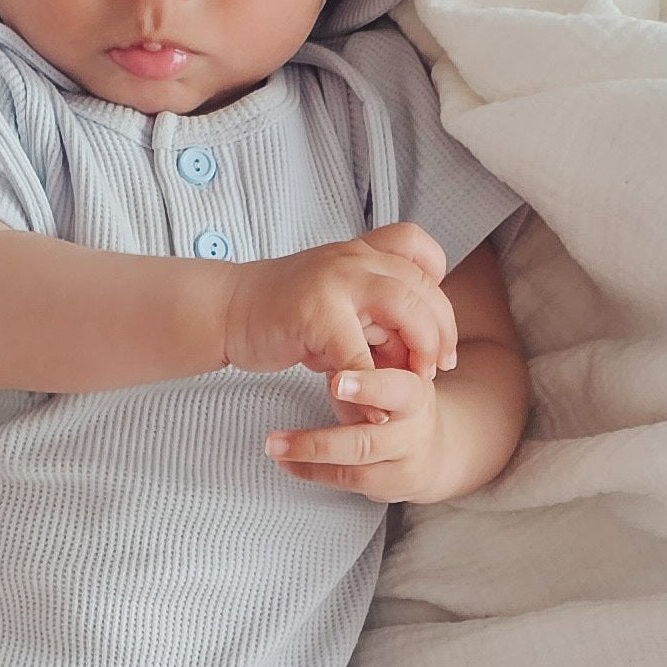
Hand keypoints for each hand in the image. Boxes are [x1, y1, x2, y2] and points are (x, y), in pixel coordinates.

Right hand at [222, 223, 457, 380]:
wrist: (226, 311)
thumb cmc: (283, 312)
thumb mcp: (337, 300)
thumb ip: (374, 317)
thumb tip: (411, 356)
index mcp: (362, 252)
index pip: (423, 255)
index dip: (440, 296)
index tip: (439, 334)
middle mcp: (355, 259)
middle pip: (423, 289)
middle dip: (440, 335)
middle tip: (435, 370)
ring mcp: (337, 282)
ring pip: (405, 312)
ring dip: (418, 354)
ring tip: (413, 387)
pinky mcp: (317, 315)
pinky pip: (358, 358)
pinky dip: (369, 390)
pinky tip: (370, 413)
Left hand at [264, 364, 454, 503]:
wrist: (433, 449)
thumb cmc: (396, 397)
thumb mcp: (390, 371)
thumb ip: (363, 361)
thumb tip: (320, 342)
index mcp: (415, 391)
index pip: (397, 388)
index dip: (368, 387)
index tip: (337, 381)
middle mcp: (414, 430)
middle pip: (370, 438)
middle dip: (326, 438)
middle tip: (282, 434)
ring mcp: (403, 461)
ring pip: (353, 462)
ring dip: (309, 453)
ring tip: (272, 444)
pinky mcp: (390, 486)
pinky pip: (346, 480)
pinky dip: (312, 470)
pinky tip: (285, 462)